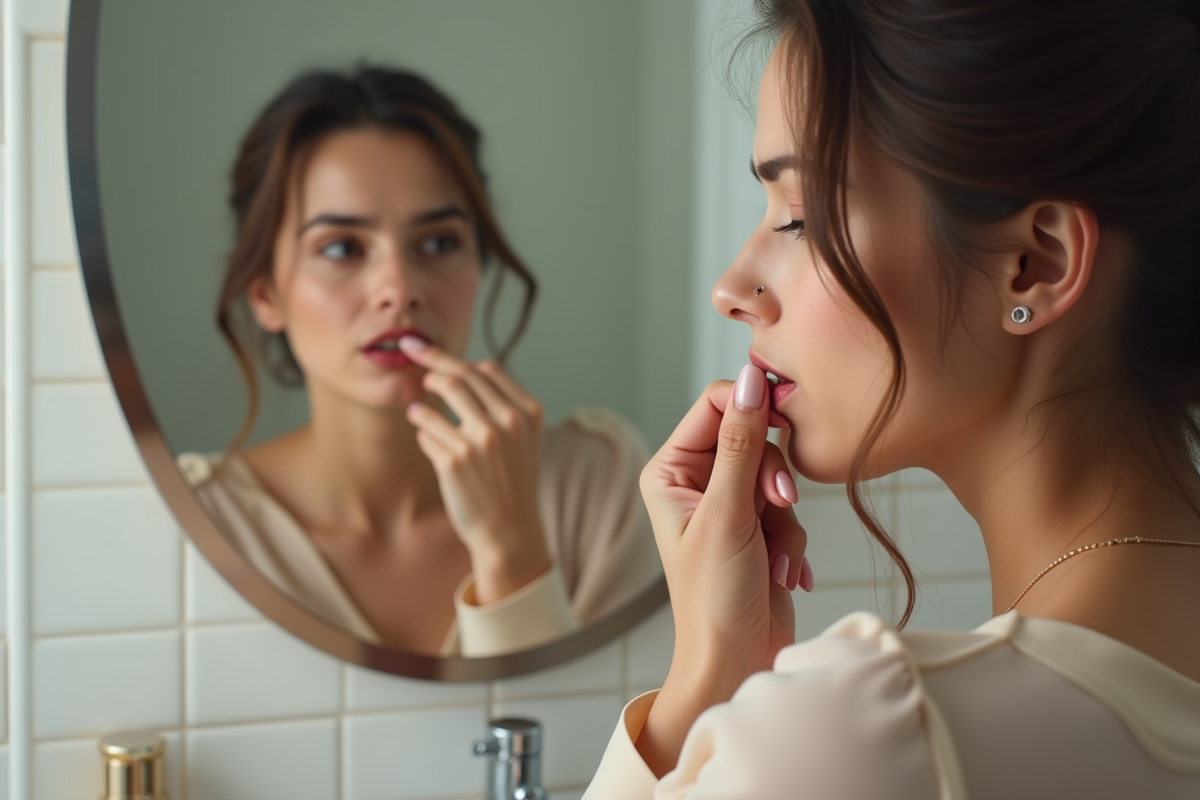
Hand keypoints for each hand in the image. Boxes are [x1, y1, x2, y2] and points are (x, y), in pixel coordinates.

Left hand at [400, 337, 550, 604]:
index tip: (429, 350)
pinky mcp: (454, 462)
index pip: (486, 370)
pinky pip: (426, 433)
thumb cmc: (514, 481)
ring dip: (422, 399)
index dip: (454, 358)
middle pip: (459, 376)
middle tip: (412, 356)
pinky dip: (423, 432)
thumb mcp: (526, 438)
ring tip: (417, 408)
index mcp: (527, 412)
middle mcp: (506, 423)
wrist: (511, 532)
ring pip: (436, 399)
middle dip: (430, 362)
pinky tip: (428, 438)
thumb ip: (505, 403)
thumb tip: (471, 368)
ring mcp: (480, 442)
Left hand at [635, 365, 809, 775]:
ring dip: (784, 519)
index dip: (753, 405)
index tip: (786, 418)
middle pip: (753, 437)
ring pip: (777, 475)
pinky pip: (789, 510)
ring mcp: (727, 505)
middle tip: (779, 504)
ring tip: (774, 557)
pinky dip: (792, 541)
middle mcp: (694, 482)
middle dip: (772, 477)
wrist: (735, 662)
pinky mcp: (757, 528)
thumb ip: (743, 443)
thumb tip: (752, 379)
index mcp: (669, 470)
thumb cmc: (713, 598)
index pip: (714, 404)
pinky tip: (783, 573)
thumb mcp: (728, 513)